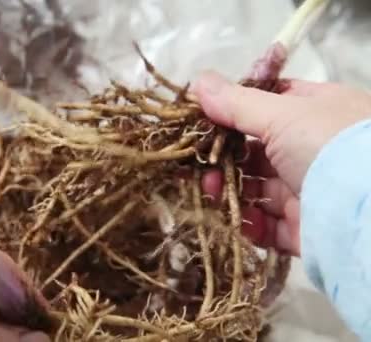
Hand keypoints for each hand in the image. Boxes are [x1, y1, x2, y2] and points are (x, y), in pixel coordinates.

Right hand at [193, 71, 370, 255]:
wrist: (367, 210)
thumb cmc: (328, 144)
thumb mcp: (281, 113)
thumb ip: (236, 101)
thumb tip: (197, 81)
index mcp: (319, 112)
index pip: (270, 104)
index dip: (235, 110)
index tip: (203, 118)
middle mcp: (314, 150)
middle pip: (257, 151)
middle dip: (223, 156)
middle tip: (194, 161)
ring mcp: (309, 190)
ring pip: (257, 189)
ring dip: (228, 189)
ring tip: (208, 189)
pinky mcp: (304, 228)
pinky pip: (268, 225)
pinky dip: (247, 223)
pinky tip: (231, 217)